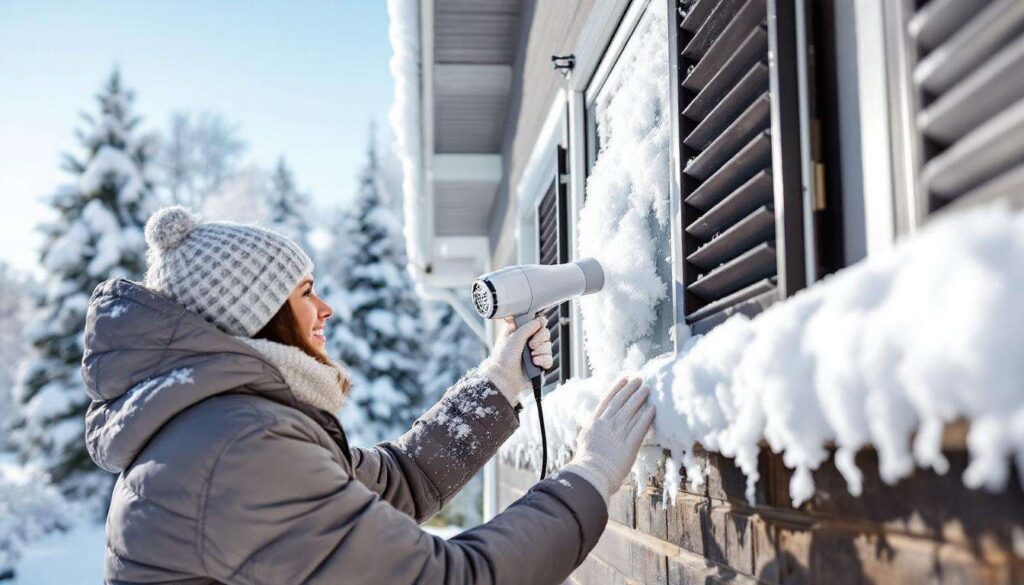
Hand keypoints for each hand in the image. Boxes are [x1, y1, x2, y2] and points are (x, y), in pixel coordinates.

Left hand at [477, 315, 552, 405]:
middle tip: (531, 345)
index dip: (540, 322)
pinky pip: (549, 359)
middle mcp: (527, 341)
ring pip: (548, 346)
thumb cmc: (503, 358)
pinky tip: (535, 363)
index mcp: (519, 331)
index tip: (539, 325)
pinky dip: (544, 360)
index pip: (535, 322)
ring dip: (541, 351)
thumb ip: (526, 327)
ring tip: (531, 357)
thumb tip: (538, 321)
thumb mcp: (513, 338)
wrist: (505, 378)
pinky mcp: (539, 364)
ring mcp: (534, 353)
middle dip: (541, 338)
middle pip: (545, 333)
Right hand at [560, 376, 654, 504]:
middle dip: (631, 389)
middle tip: (639, 380)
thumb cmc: (587, 461)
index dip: (617, 388)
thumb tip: (597, 421)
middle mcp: (607, 424)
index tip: (624, 379)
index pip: (608, 400)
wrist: (591, 475)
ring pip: (631, 411)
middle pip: (621, 402)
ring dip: (640, 398)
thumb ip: (593, 428)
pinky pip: (640, 428)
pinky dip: (646, 417)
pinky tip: (652, 409)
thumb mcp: (585, 439)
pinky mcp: (630, 445)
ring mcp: (618, 434)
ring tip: (647, 389)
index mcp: (594, 422)